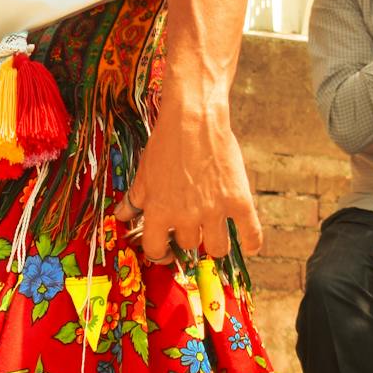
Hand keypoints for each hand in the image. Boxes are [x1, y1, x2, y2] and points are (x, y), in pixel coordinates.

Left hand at [114, 95, 261, 262]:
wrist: (195, 119)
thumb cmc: (166, 144)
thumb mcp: (143, 172)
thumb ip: (134, 198)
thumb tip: (121, 215)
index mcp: (158, 211)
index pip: (155, 249)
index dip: (159, 253)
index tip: (165, 251)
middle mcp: (185, 216)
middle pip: (189, 245)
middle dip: (189, 237)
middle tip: (193, 224)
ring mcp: (214, 210)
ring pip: (216, 248)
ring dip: (214, 243)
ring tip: (215, 231)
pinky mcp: (239, 201)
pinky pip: (250, 234)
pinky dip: (251, 243)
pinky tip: (249, 245)